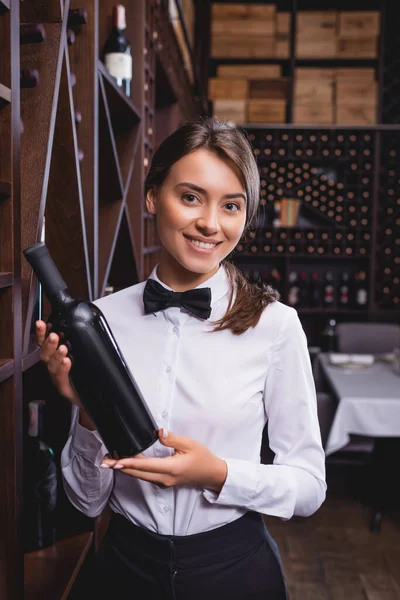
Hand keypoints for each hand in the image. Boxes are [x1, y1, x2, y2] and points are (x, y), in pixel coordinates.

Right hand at [35, 320, 80, 406]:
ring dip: (56, 356)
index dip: (42, 334)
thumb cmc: (88, 374)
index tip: (42, 324)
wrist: (97, 396)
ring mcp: (58, 378)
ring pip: (52, 366)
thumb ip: (79, 342)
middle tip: (54, 336)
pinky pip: (61, 379)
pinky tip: (67, 361)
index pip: (45, 343)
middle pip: (45, 354)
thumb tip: (82, 325)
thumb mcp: (84, 355)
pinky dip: (63, 369)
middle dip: (48, 344)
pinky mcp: (65, 389)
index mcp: (56, 356)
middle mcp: (54, 367)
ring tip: (63, 348)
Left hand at [100, 429, 227, 491]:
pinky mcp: (163, 482)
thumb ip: (172, 438)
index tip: (115, 461)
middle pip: (138, 473)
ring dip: (125, 469)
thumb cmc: (202, 458)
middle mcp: (164, 478)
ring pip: (140, 476)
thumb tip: (158, 432)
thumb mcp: (189, 444)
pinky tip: (126, 463)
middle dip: (120, 467)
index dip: (129, 463)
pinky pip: (145, 476)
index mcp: (171, 468)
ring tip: (110, 461)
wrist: (211, 474)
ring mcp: (163, 482)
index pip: (145, 465)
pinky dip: (134, 470)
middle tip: (103, 461)